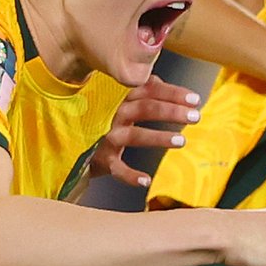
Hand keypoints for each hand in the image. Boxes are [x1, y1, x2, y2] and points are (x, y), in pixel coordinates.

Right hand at [84, 72, 204, 191]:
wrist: (69, 143)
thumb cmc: (102, 120)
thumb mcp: (118, 101)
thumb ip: (141, 92)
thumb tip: (165, 85)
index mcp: (120, 97)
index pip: (149, 90)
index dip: (173, 93)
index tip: (196, 100)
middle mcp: (112, 113)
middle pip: (145, 108)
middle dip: (171, 111)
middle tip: (195, 117)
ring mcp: (105, 136)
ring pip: (134, 135)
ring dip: (158, 137)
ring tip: (181, 141)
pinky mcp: (101, 158)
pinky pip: (116, 168)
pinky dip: (130, 175)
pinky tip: (146, 180)